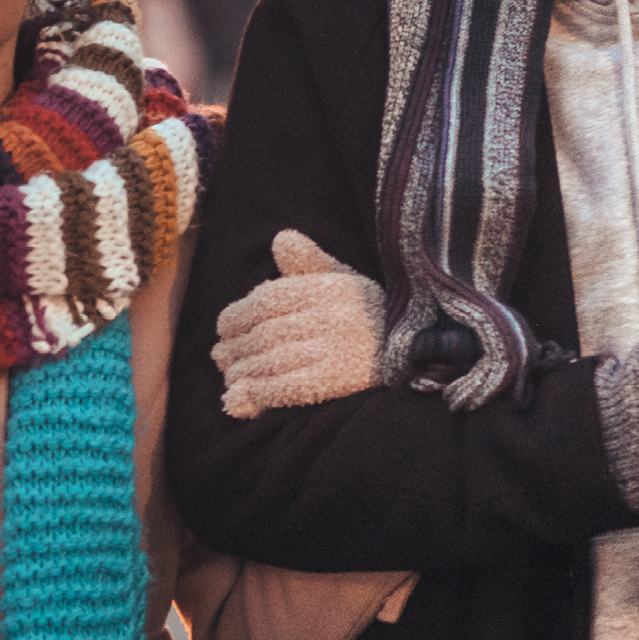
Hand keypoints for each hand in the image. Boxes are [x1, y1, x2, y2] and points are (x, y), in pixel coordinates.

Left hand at [213, 230, 386, 418]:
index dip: (238, 314)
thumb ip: (311, 263)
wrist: (418, 353)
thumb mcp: (347, 282)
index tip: (223, 328)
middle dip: (236, 347)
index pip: (269, 300)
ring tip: (229, 377)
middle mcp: (333, 316)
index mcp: (332, 288)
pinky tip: (238, 400)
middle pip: (266, 332)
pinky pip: (287, 387)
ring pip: (272, 360)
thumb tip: (280, 239)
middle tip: (220, 357)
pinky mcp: (338, 381)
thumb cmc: (373, 316)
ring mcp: (336, 349)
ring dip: (242, 372)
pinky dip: (257, 394)